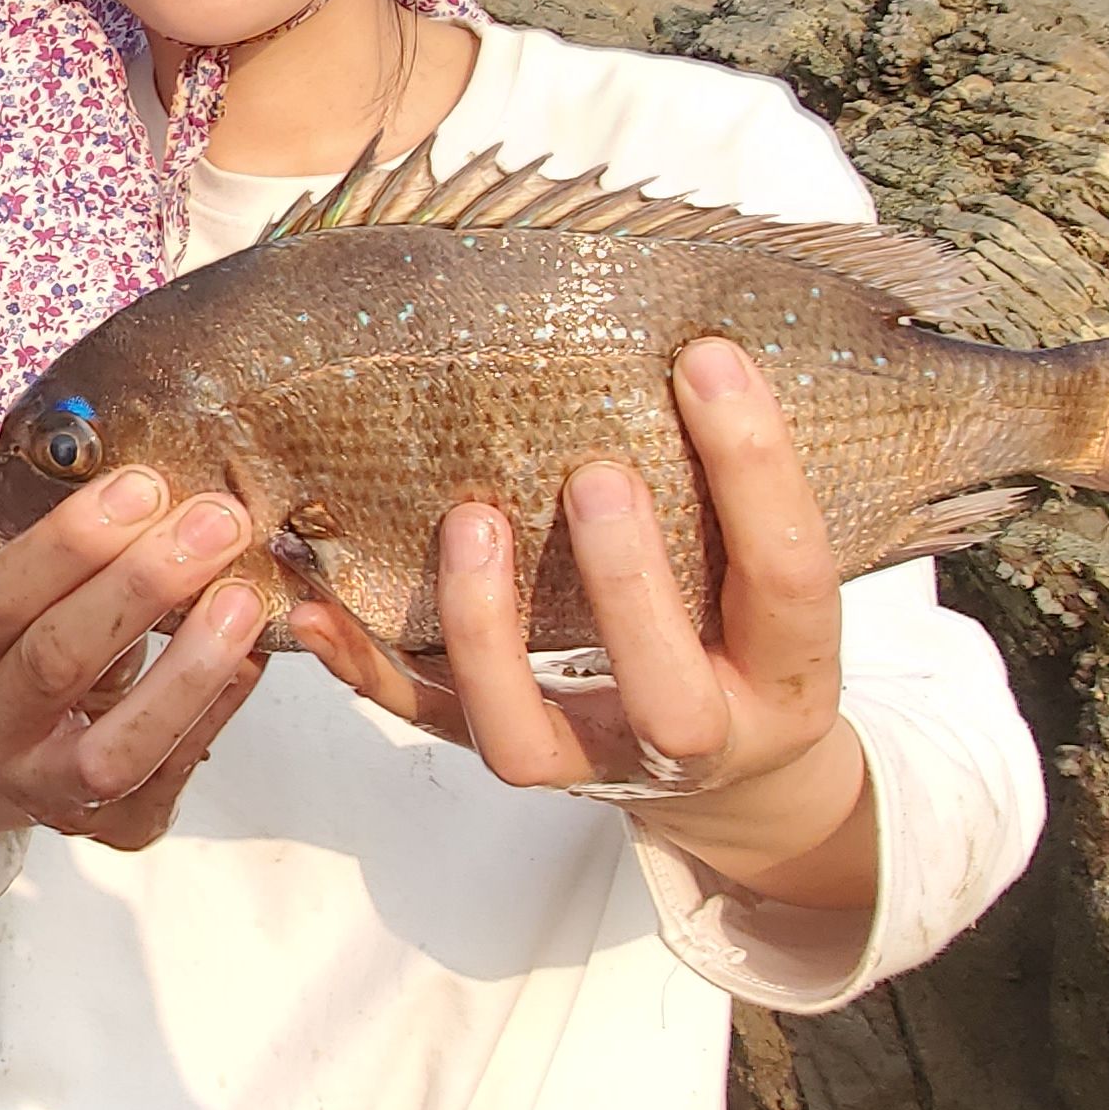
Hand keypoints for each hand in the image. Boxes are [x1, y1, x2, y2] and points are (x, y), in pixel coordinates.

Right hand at [0, 467, 272, 851]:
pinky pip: (174, 768)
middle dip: (142, 584)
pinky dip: (217, 703)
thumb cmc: (15, 660)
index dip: (71, 542)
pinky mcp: (114, 827)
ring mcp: (45, 793)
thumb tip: (169, 504)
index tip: (143, 486)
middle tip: (215, 523)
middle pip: (56, 661)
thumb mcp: (11, 609)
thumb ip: (72, 566)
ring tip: (243, 595)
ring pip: (117, 744)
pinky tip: (249, 651)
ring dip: (189, 663)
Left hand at [288, 337, 874, 907]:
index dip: (755, 469)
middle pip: (669, 696)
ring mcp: (595, 759)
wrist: (733, 773)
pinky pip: (429, 725)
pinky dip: (368, 668)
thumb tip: (699, 337)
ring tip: (469, 520)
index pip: (789, 576)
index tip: (706, 358)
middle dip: (627, 585)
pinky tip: (319, 607)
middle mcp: (697, 737)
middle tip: (592, 474)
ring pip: (526, 734)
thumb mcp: (779, 576)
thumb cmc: (749, 634)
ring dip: (486, 628)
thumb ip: (744, 492)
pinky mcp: (516, 758)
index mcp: (788, 674)